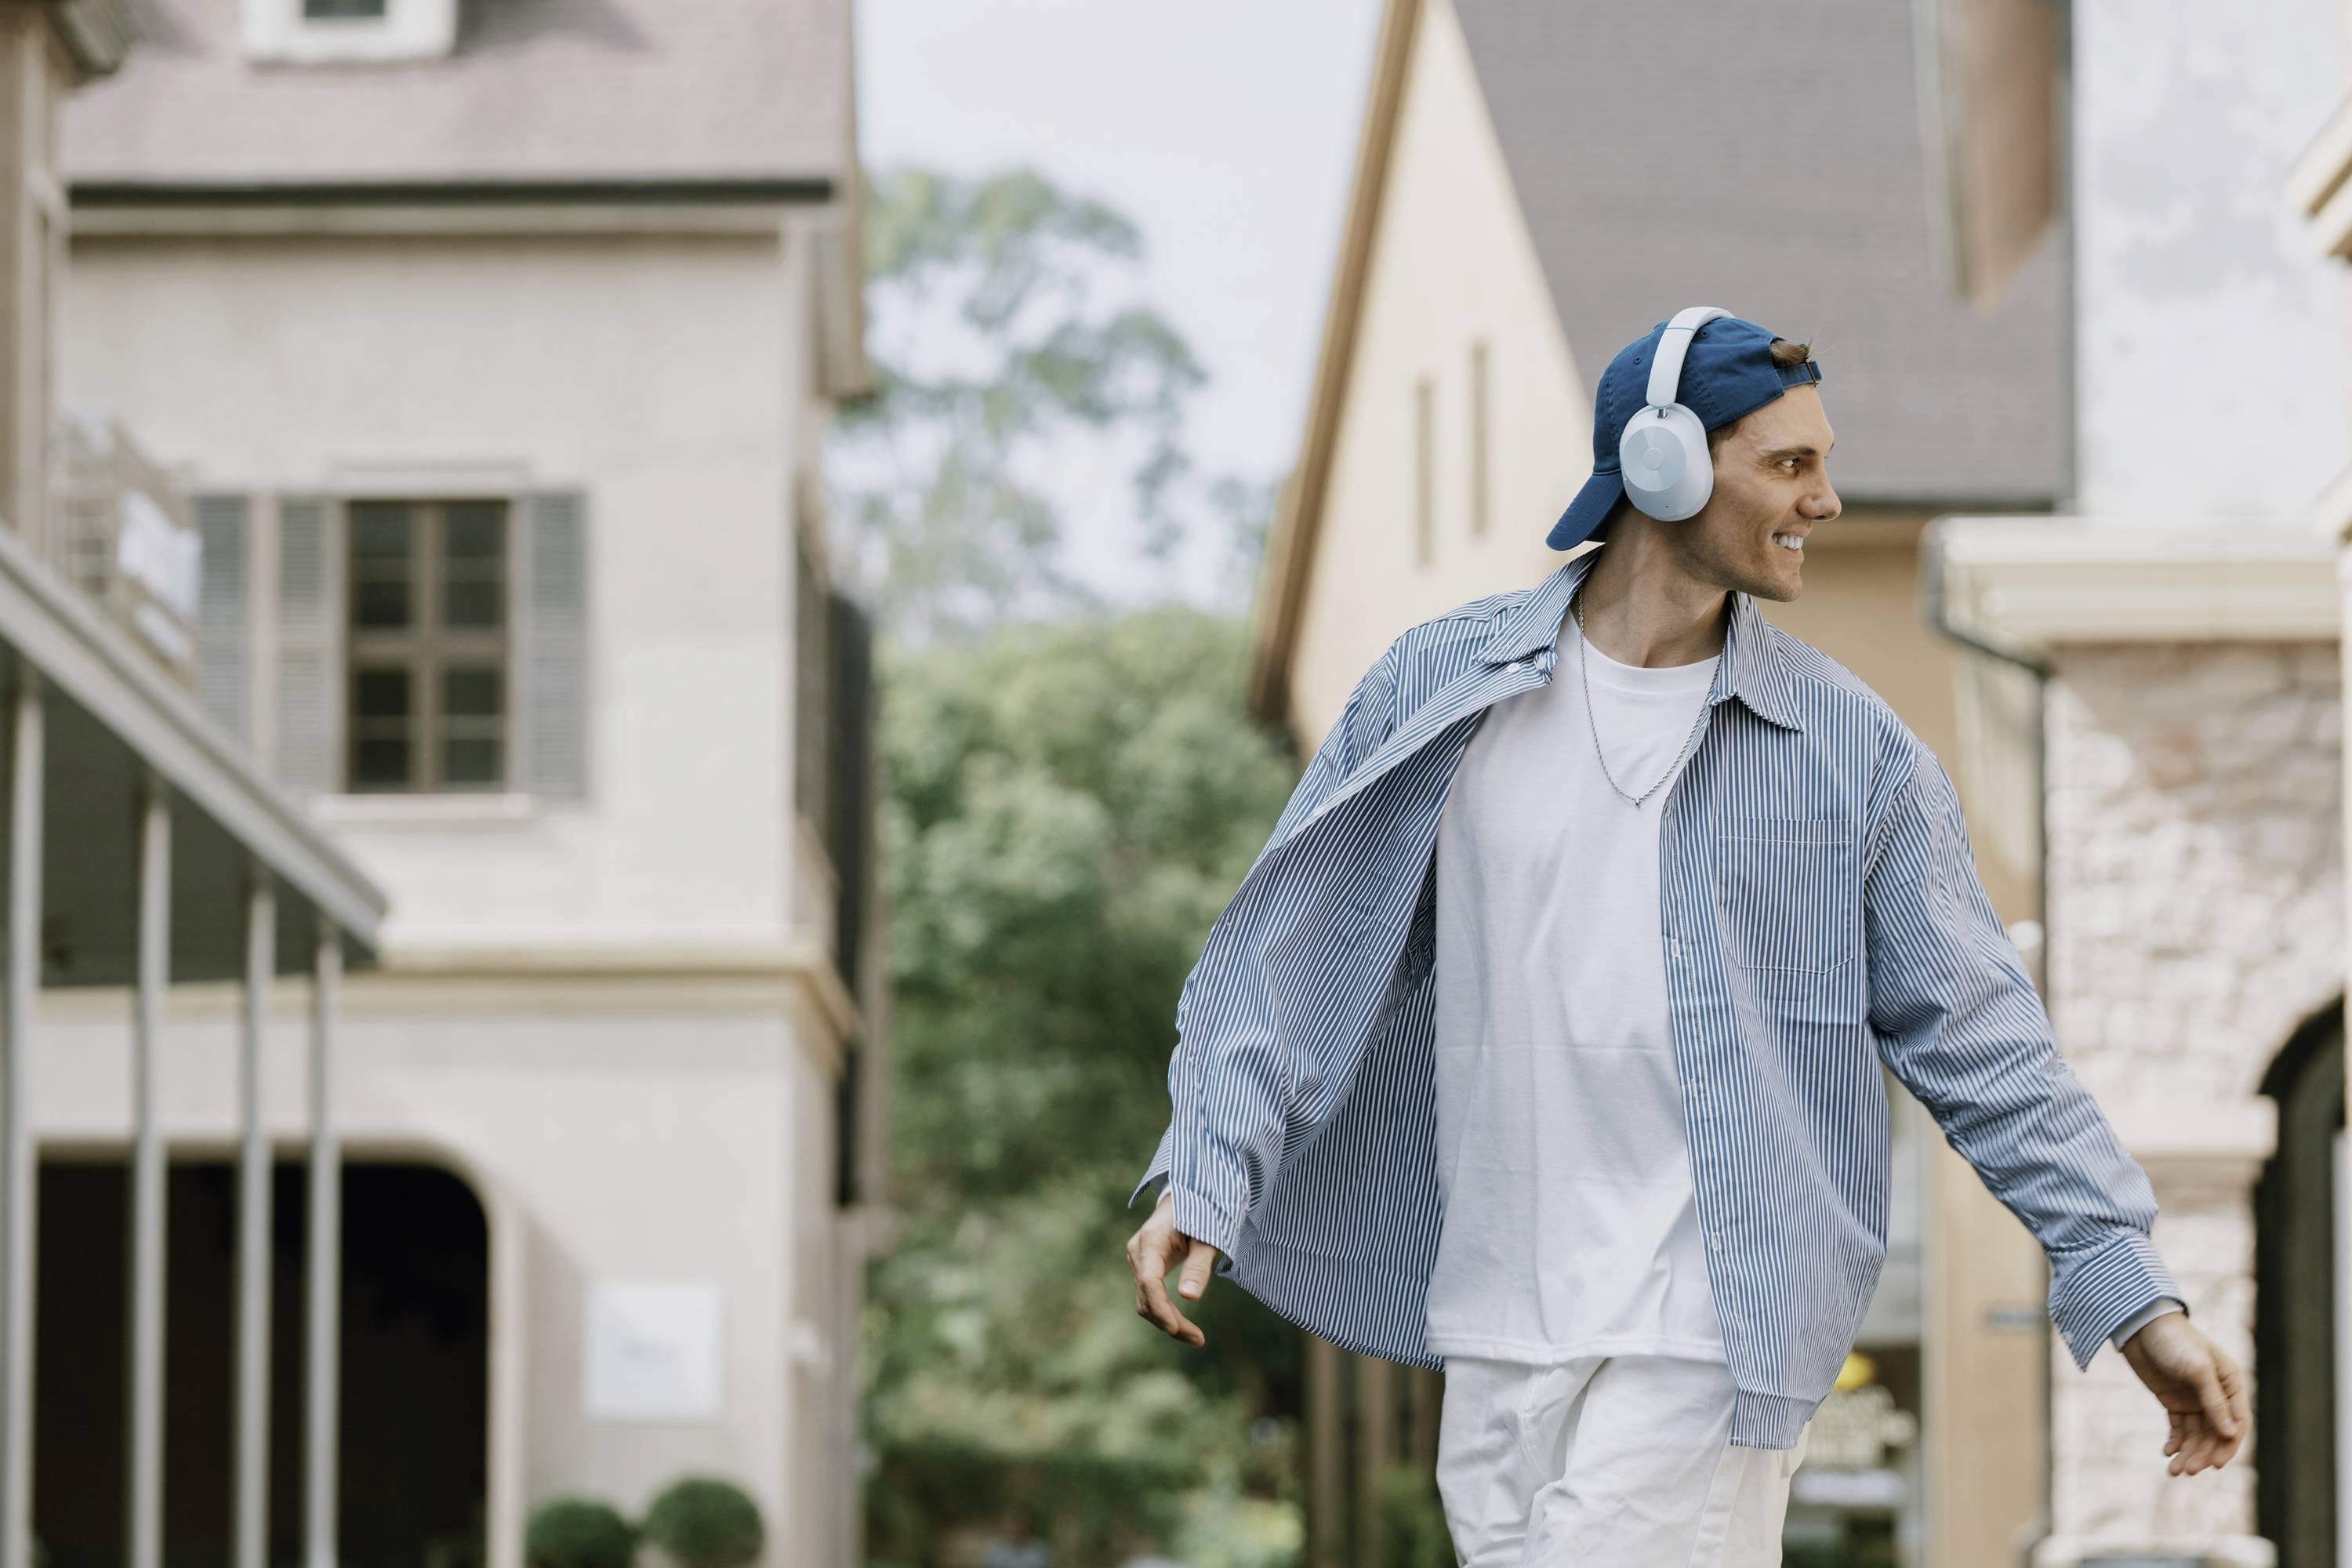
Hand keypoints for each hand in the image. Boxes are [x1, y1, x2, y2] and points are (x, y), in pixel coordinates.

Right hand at [1128, 1190, 1220, 1346]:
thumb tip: (1188, 1298)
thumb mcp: (1207, 1238)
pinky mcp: (1143, 1265)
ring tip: (1196, 1338)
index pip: (1149, 1282)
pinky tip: (1182, 1324)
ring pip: (1145, 1299)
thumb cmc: (1203, 1212)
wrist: (1190, 1194)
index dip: (1161, 1308)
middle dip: (1170, 1322)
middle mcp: (1138, 1250)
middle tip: (1198, 1340)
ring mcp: (1137, 1258)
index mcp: (1151, 1241)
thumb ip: (1198, 1266)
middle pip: (1146, 1296)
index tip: (1176, 1330)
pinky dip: (1164, 1311)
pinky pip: (1148, 1294)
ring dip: (1167, 1321)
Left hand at [2119, 1310, 2247, 1475]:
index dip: (2228, 1446)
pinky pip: (2179, 1428)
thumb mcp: (2197, 1369)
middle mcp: (2216, 1395)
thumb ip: (2214, 1401)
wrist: (2139, 1325)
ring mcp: (2195, 1399)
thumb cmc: (2174, 1341)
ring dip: (2188, 1453)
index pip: (2238, 1423)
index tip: (2214, 1464)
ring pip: (2197, 1435)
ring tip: (2174, 1470)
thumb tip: (2230, 1434)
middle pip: (2216, 1434)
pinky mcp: (2174, 1401)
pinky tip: (2167, 1452)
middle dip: (2203, 1454)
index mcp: (2231, 1384)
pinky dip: (2175, 1442)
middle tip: (2188, 1470)